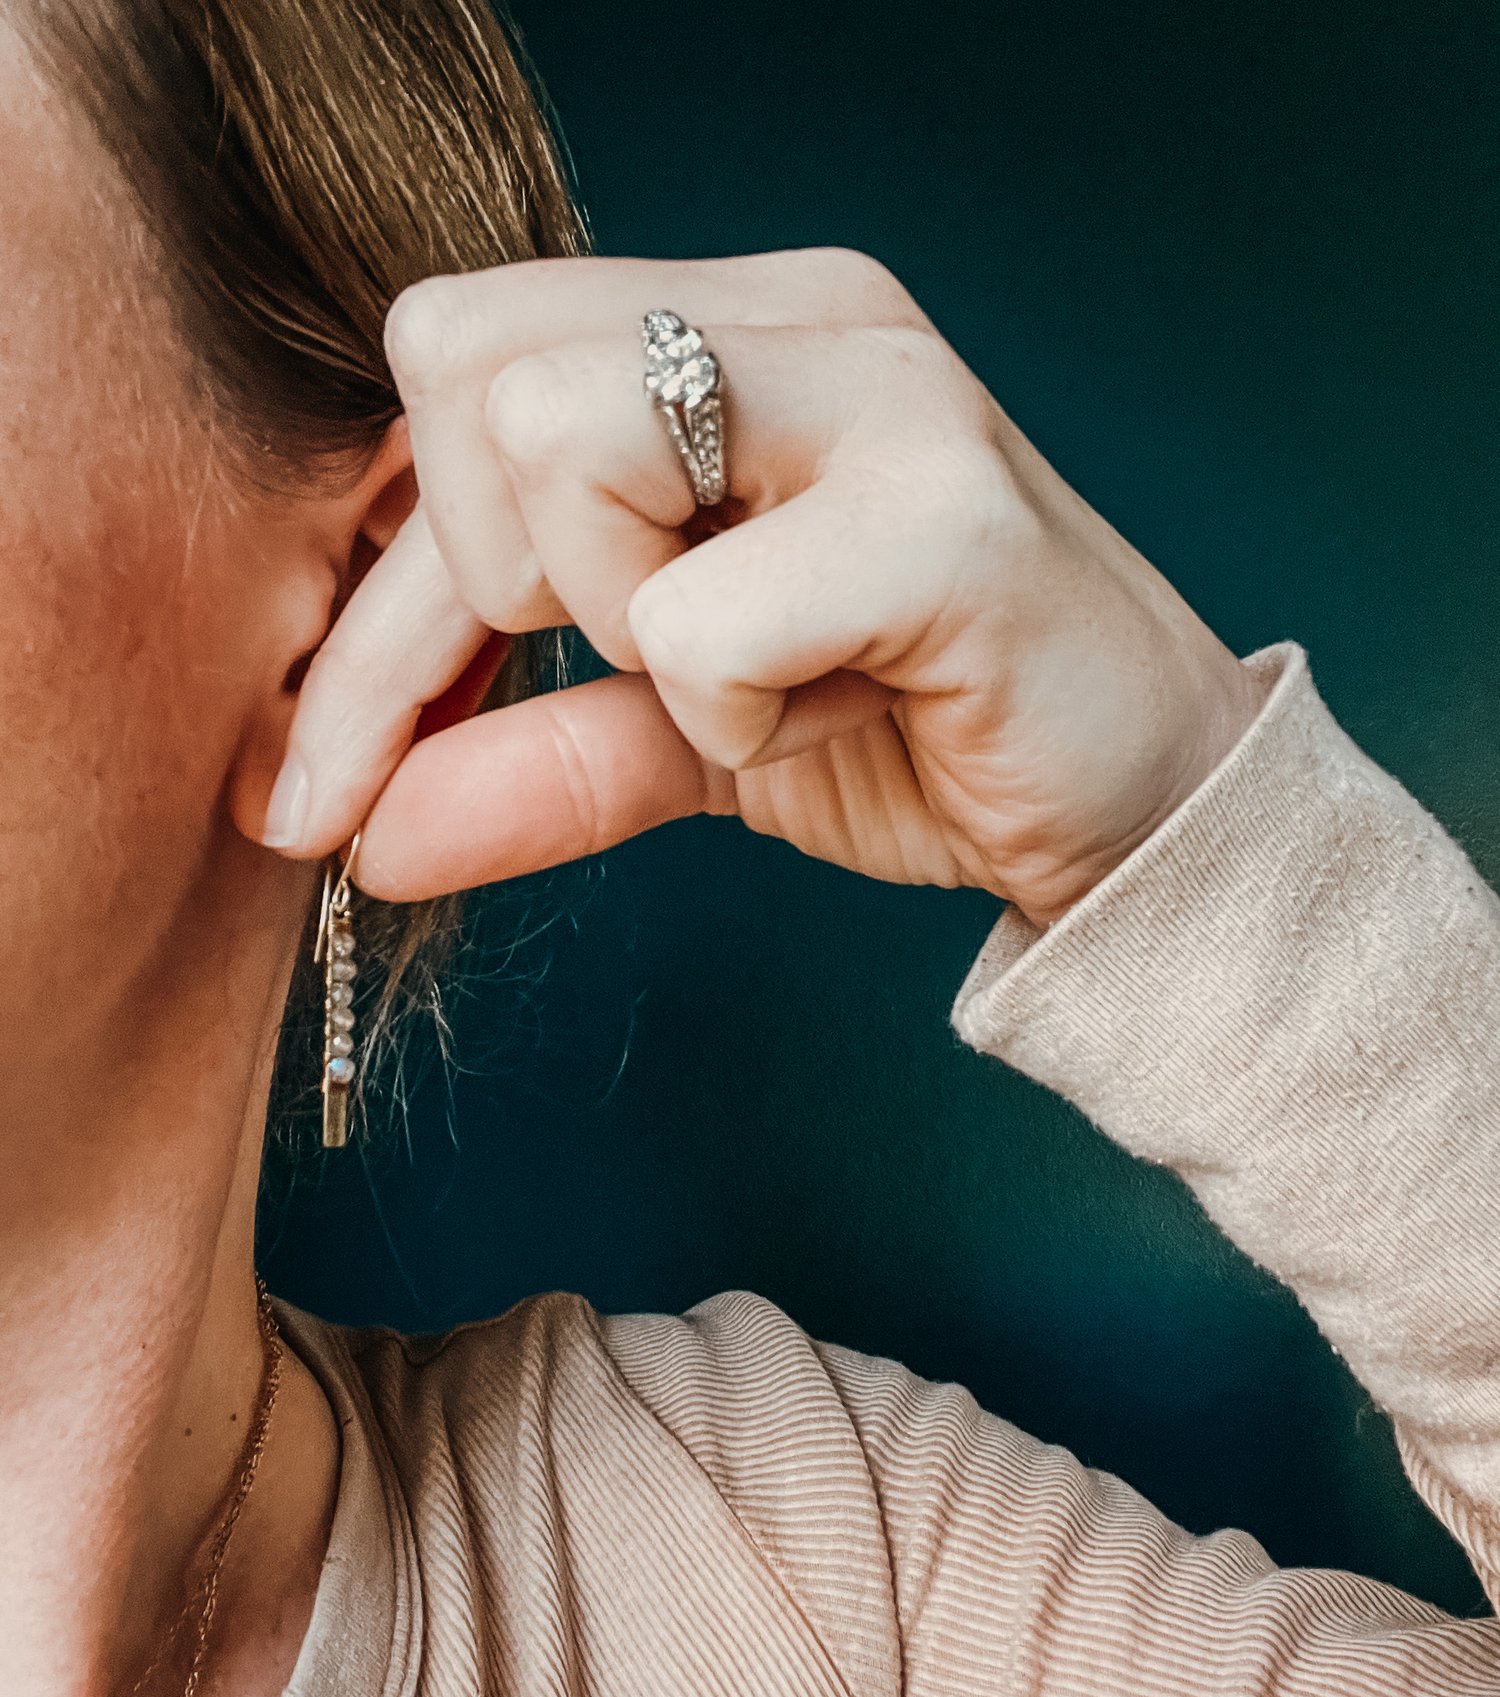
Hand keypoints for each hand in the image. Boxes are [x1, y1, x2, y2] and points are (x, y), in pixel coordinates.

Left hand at [257, 249, 1264, 926]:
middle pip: (462, 366)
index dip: (370, 599)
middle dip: (475, 591)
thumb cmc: (922, 732)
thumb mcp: (686, 739)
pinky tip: (840, 708)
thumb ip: (527, 752)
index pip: (449, 373)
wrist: (1136, 809)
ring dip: (622, 626)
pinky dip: (732, 713)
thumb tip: (359, 832)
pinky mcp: (942, 511)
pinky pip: (698, 617)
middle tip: (618, 675)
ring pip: (555, 438)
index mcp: (729, 329)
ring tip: (752, 679)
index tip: (333, 777)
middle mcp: (800, 313)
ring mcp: (878, 388)